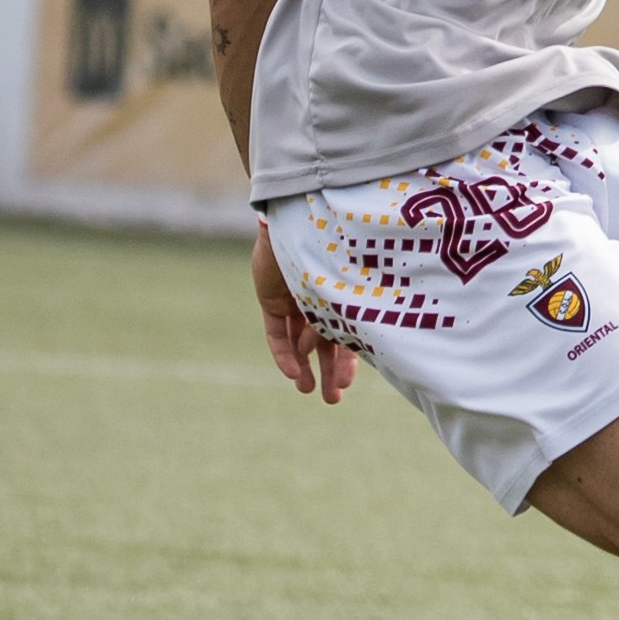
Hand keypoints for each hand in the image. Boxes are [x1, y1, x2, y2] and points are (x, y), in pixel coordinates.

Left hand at [253, 228, 355, 403]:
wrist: (297, 219)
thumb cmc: (332, 248)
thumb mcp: (340, 289)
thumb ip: (332, 321)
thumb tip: (314, 353)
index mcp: (343, 293)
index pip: (347, 334)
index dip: (347, 361)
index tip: (347, 385)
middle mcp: (320, 298)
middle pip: (324, 343)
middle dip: (328, 370)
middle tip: (333, 399)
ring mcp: (295, 300)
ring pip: (299, 342)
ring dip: (304, 367)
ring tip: (308, 391)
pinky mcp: (271, 301)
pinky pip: (276, 334)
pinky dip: (283, 353)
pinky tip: (291, 373)